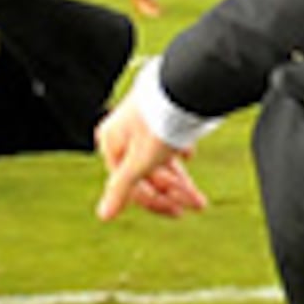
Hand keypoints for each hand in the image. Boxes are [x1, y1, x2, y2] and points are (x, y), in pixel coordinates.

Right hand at [94, 94, 207, 218]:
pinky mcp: (158, 114)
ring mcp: (140, 124)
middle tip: (198, 204)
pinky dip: (178, 152)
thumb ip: (121, 190)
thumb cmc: (157, 124)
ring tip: (199, 193)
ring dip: (180, 179)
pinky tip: (188, 156)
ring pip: (158, 159)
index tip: (179, 213)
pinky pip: (167, 140)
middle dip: (174, 192)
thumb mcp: (139, 163)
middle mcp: (122, 134)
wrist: (181, 88)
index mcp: (111, 144)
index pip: (130, 185)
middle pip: (147, 173)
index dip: (156, 203)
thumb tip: (103, 215)